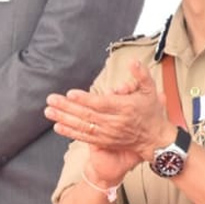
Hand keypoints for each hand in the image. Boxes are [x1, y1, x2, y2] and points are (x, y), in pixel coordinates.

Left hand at [44, 60, 176, 162]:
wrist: (155, 138)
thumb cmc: (151, 112)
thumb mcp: (151, 90)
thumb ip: (141, 75)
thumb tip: (133, 61)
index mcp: (125, 108)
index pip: (101, 103)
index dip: (85, 99)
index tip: (70, 94)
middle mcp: (115, 122)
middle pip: (87, 114)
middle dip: (67, 107)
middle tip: (51, 100)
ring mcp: (109, 133)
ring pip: (83, 126)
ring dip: (64, 119)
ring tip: (49, 111)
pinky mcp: (104, 142)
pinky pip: (85, 137)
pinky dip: (70, 132)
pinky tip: (57, 126)